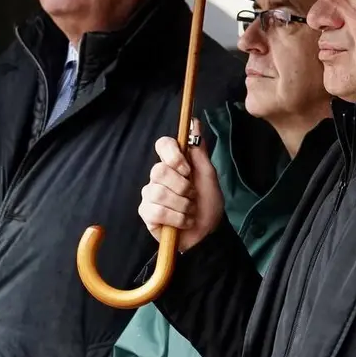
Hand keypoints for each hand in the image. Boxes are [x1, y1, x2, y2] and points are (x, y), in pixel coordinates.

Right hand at [138, 125, 223, 253]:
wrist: (208, 233)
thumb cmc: (209, 204)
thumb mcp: (208, 175)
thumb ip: (199, 151)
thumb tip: (195, 123)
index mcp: (174, 164)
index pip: (163, 145)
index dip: (173, 155)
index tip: (187, 170)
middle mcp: (159, 177)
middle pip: (159, 170)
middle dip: (182, 187)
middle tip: (192, 196)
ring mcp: (150, 194)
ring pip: (158, 192)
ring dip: (182, 205)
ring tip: (190, 211)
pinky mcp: (146, 213)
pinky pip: (156, 211)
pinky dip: (176, 218)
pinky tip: (183, 222)